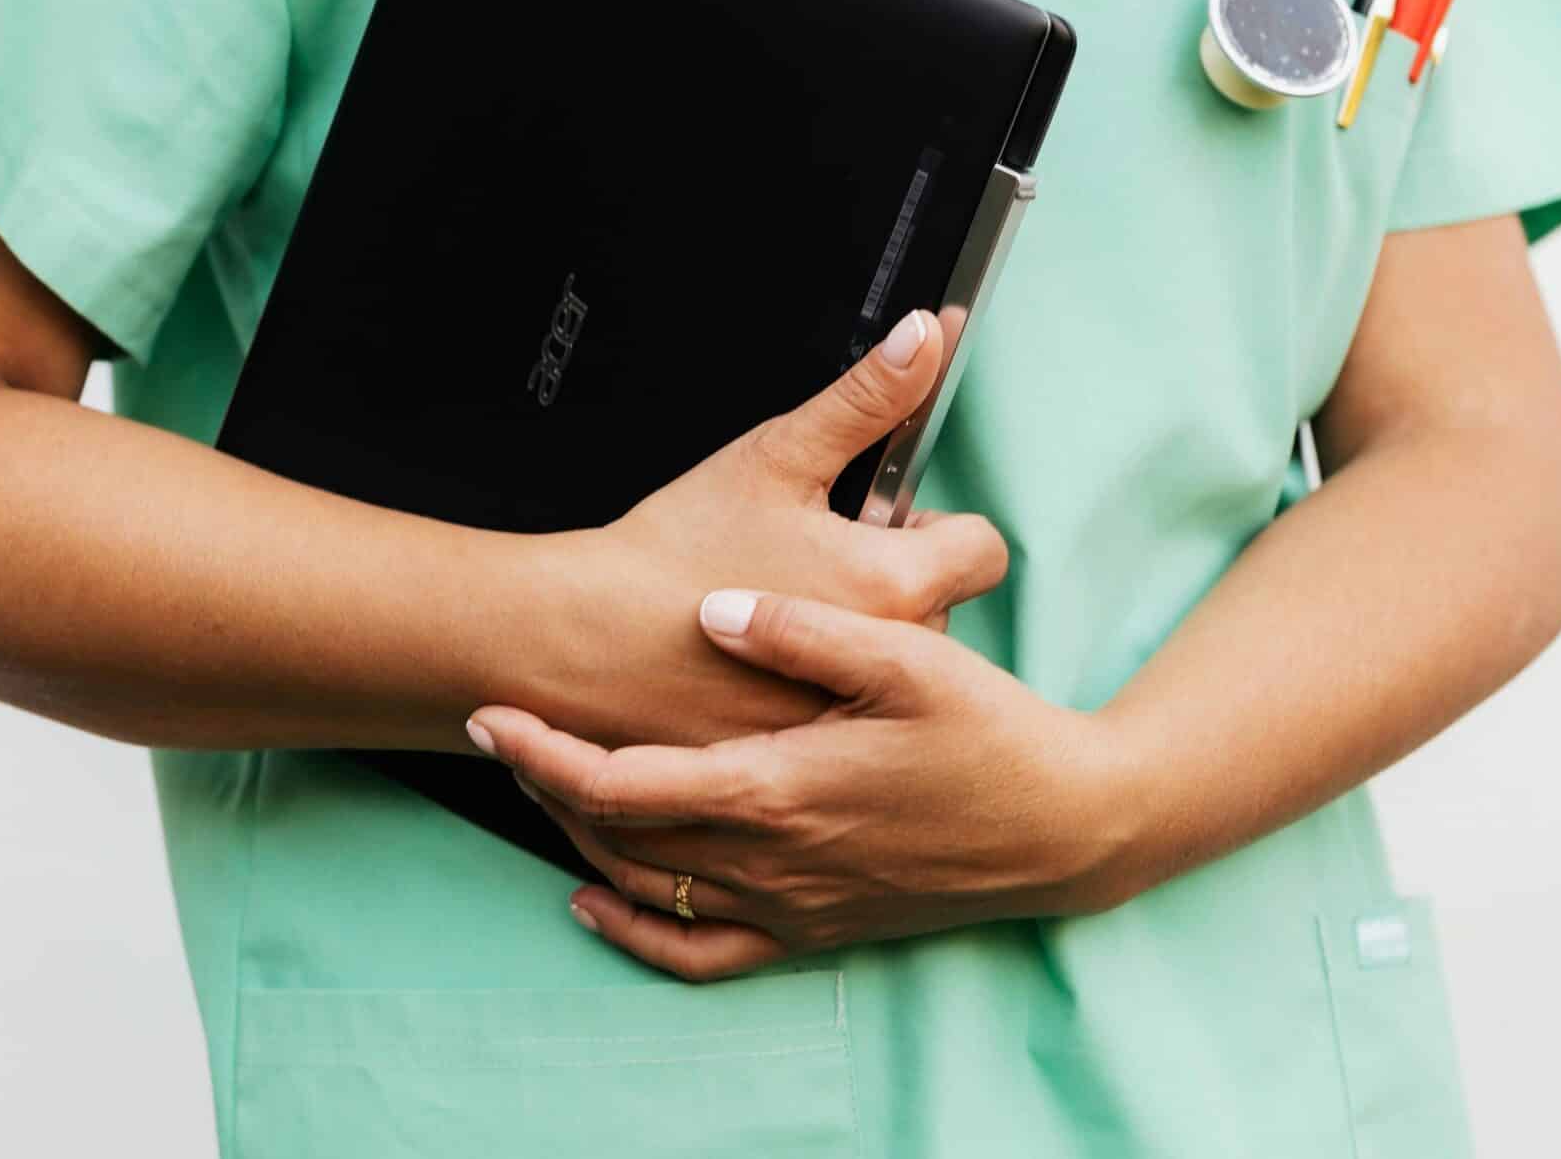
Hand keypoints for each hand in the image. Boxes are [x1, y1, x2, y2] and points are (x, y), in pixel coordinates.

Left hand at [467, 589, 1126, 980]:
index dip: (544, 752)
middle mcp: (772, 860)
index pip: (623, 782)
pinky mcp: (814, 930)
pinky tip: (597, 901)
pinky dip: (636, 932)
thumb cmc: (994, 736)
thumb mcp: (909, 662)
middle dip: (545, 783)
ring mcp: (790, 904)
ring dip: (579, 840)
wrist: (1069, 829)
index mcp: (780, 788)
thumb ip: (805, 632)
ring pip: (647, 889)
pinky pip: (701, 953)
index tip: (491, 713)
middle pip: (617, 835)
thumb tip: (716, 608)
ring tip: (540, 780)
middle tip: (500, 728)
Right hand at [530, 310, 1007, 749]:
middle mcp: (885, 663)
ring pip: (888, 664)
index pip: (982, 549)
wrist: (583, 640)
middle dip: (889, 580)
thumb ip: (867, 398)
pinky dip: (815, 690)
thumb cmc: (674, 548)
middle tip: (809, 562)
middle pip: (937, 607)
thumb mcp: (776, 455)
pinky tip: (762, 667)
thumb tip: (928, 335)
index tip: (881, 521)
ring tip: (779, 611)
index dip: (933, 526)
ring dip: (855, 638)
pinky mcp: (807, 756)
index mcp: (894, 584)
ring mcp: (846, 718)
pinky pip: (843, 715)